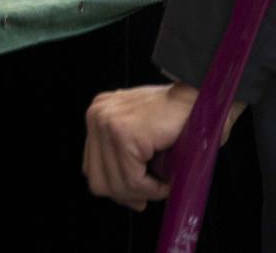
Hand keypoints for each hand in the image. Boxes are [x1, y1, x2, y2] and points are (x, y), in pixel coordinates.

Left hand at [83, 83, 241, 210]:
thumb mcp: (148, 139)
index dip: (116, 189)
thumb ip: (130, 161)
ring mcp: (106, 122)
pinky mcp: (123, 133)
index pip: (93, 167)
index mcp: (99, 116)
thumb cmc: (184, 118)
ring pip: (116, 183)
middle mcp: (97, 115)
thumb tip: (129, 200)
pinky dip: (153, 188)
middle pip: (98, 179)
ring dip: (146, 192)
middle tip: (154, 191)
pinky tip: (167, 179)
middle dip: (128, 195)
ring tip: (165, 182)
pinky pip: (132, 179)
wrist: (203, 97)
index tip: (138, 198)